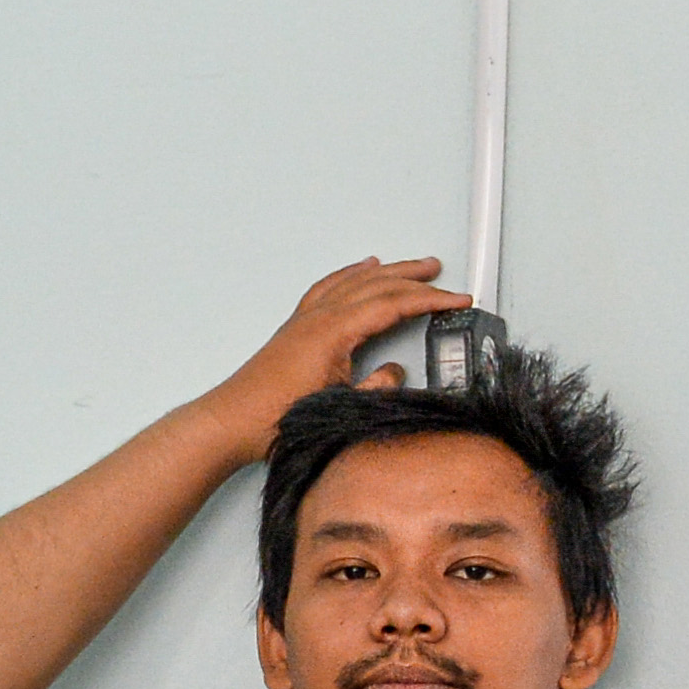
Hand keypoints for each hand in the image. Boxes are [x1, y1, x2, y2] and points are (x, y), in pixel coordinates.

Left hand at [204, 258, 472, 449]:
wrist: (232, 422)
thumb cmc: (274, 417)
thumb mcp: (341, 408)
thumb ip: (376, 388)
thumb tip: (394, 372)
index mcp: (333, 331)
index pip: (392, 304)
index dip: (429, 300)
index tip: (456, 299)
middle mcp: (318, 317)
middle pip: (376, 284)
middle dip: (413, 276)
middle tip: (442, 274)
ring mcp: (305, 319)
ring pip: (354, 281)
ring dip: (386, 271)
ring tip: (410, 266)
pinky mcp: (296, 328)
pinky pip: (330, 287)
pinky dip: (350, 275)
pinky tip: (358, 272)